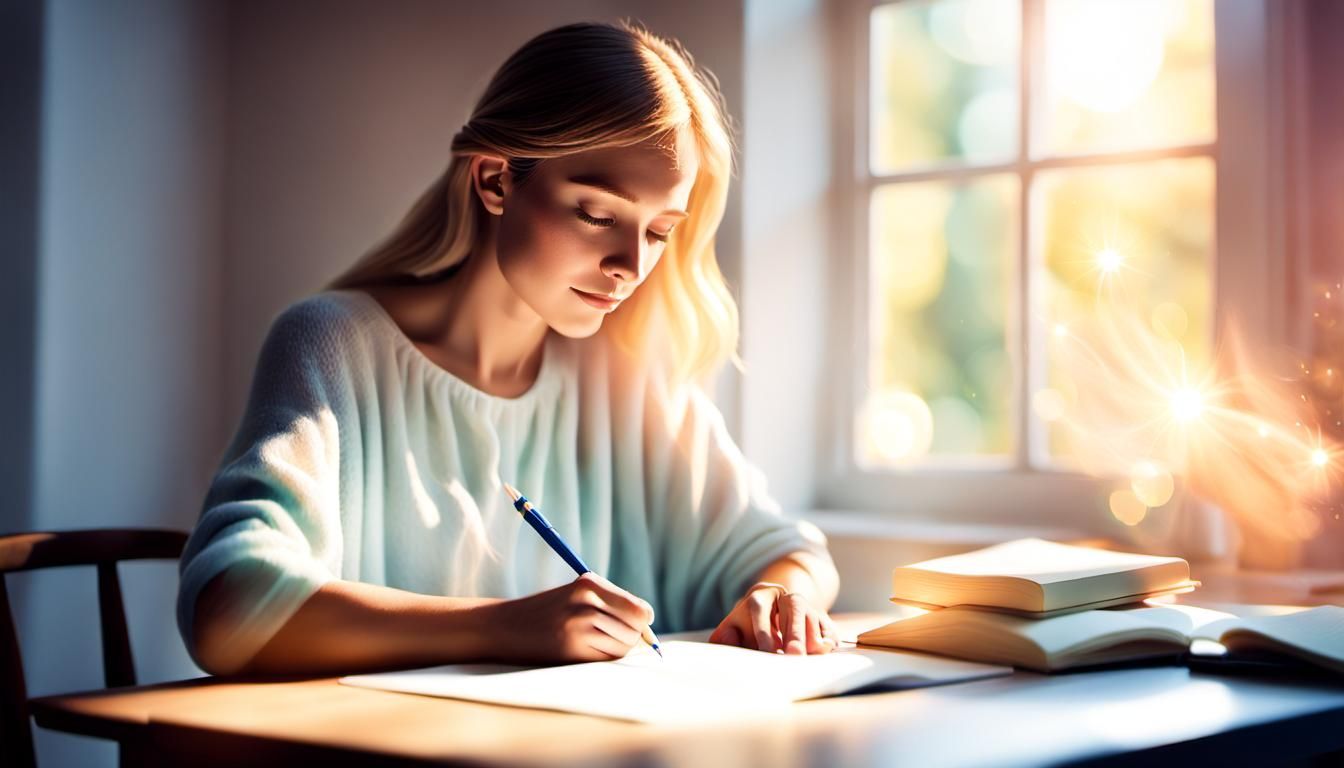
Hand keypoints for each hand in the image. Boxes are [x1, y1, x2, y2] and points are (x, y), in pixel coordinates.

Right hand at [491, 573, 654, 663]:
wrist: (504, 626)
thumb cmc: (547, 612)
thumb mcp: (577, 596)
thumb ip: (613, 606)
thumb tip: (649, 633)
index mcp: (589, 583)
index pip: (639, 608)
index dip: (644, 621)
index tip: (641, 625)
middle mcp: (586, 601)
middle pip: (634, 629)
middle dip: (629, 637)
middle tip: (607, 635)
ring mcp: (578, 625)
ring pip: (622, 646)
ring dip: (614, 649)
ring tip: (591, 641)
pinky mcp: (570, 648)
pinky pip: (605, 659)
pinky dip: (601, 658)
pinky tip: (581, 650)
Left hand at [708, 582, 837, 654]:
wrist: (773, 614)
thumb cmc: (749, 628)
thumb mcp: (732, 630)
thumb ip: (725, 637)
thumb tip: (728, 641)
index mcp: (761, 596)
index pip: (760, 609)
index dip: (764, 632)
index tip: (766, 652)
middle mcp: (786, 597)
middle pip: (794, 608)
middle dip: (795, 633)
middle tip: (794, 656)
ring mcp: (807, 606)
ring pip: (814, 617)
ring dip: (812, 639)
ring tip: (806, 659)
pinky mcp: (822, 620)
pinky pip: (829, 630)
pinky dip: (826, 643)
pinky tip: (818, 654)